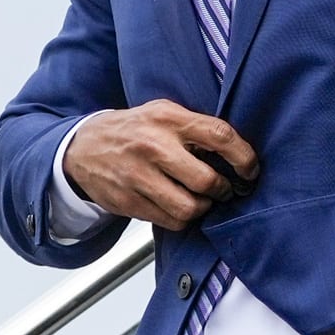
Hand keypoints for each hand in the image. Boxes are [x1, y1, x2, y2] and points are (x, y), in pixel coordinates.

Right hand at [60, 101, 257, 230]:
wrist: (83, 147)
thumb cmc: (133, 129)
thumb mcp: (164, 113)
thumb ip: (196, 126)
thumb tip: (237, 151)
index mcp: (168, 119)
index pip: (219, 135)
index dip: (243, 156)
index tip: (250, 169)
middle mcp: (154, 147)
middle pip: (206, 180)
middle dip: (224, 189)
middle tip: (226, 188)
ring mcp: (138, 176)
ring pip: (189, 208)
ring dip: (204, 208)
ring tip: (203, 199)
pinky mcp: (129, 201)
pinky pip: (170, 221)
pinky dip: (182, 218)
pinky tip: (180, 206)